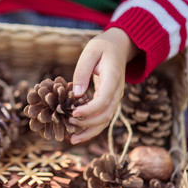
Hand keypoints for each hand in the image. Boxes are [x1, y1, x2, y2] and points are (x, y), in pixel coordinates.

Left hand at [70, 27, 138, 143]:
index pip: (104, 100)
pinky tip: (78, 134)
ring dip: (89, 132)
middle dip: (87, 123)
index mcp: (113, 79)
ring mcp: (115, 98)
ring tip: (72, 140)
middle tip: (68, 123)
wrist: (119, 47)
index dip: (89, 110)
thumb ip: (83, 71)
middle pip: (106, 115)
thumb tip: (76, 94)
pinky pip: (102, 118)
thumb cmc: (102, 47)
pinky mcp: (109, 101)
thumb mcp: (90, 52)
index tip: (72, 114)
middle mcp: (117, 92)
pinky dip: (91, 128)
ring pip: (105, 121)